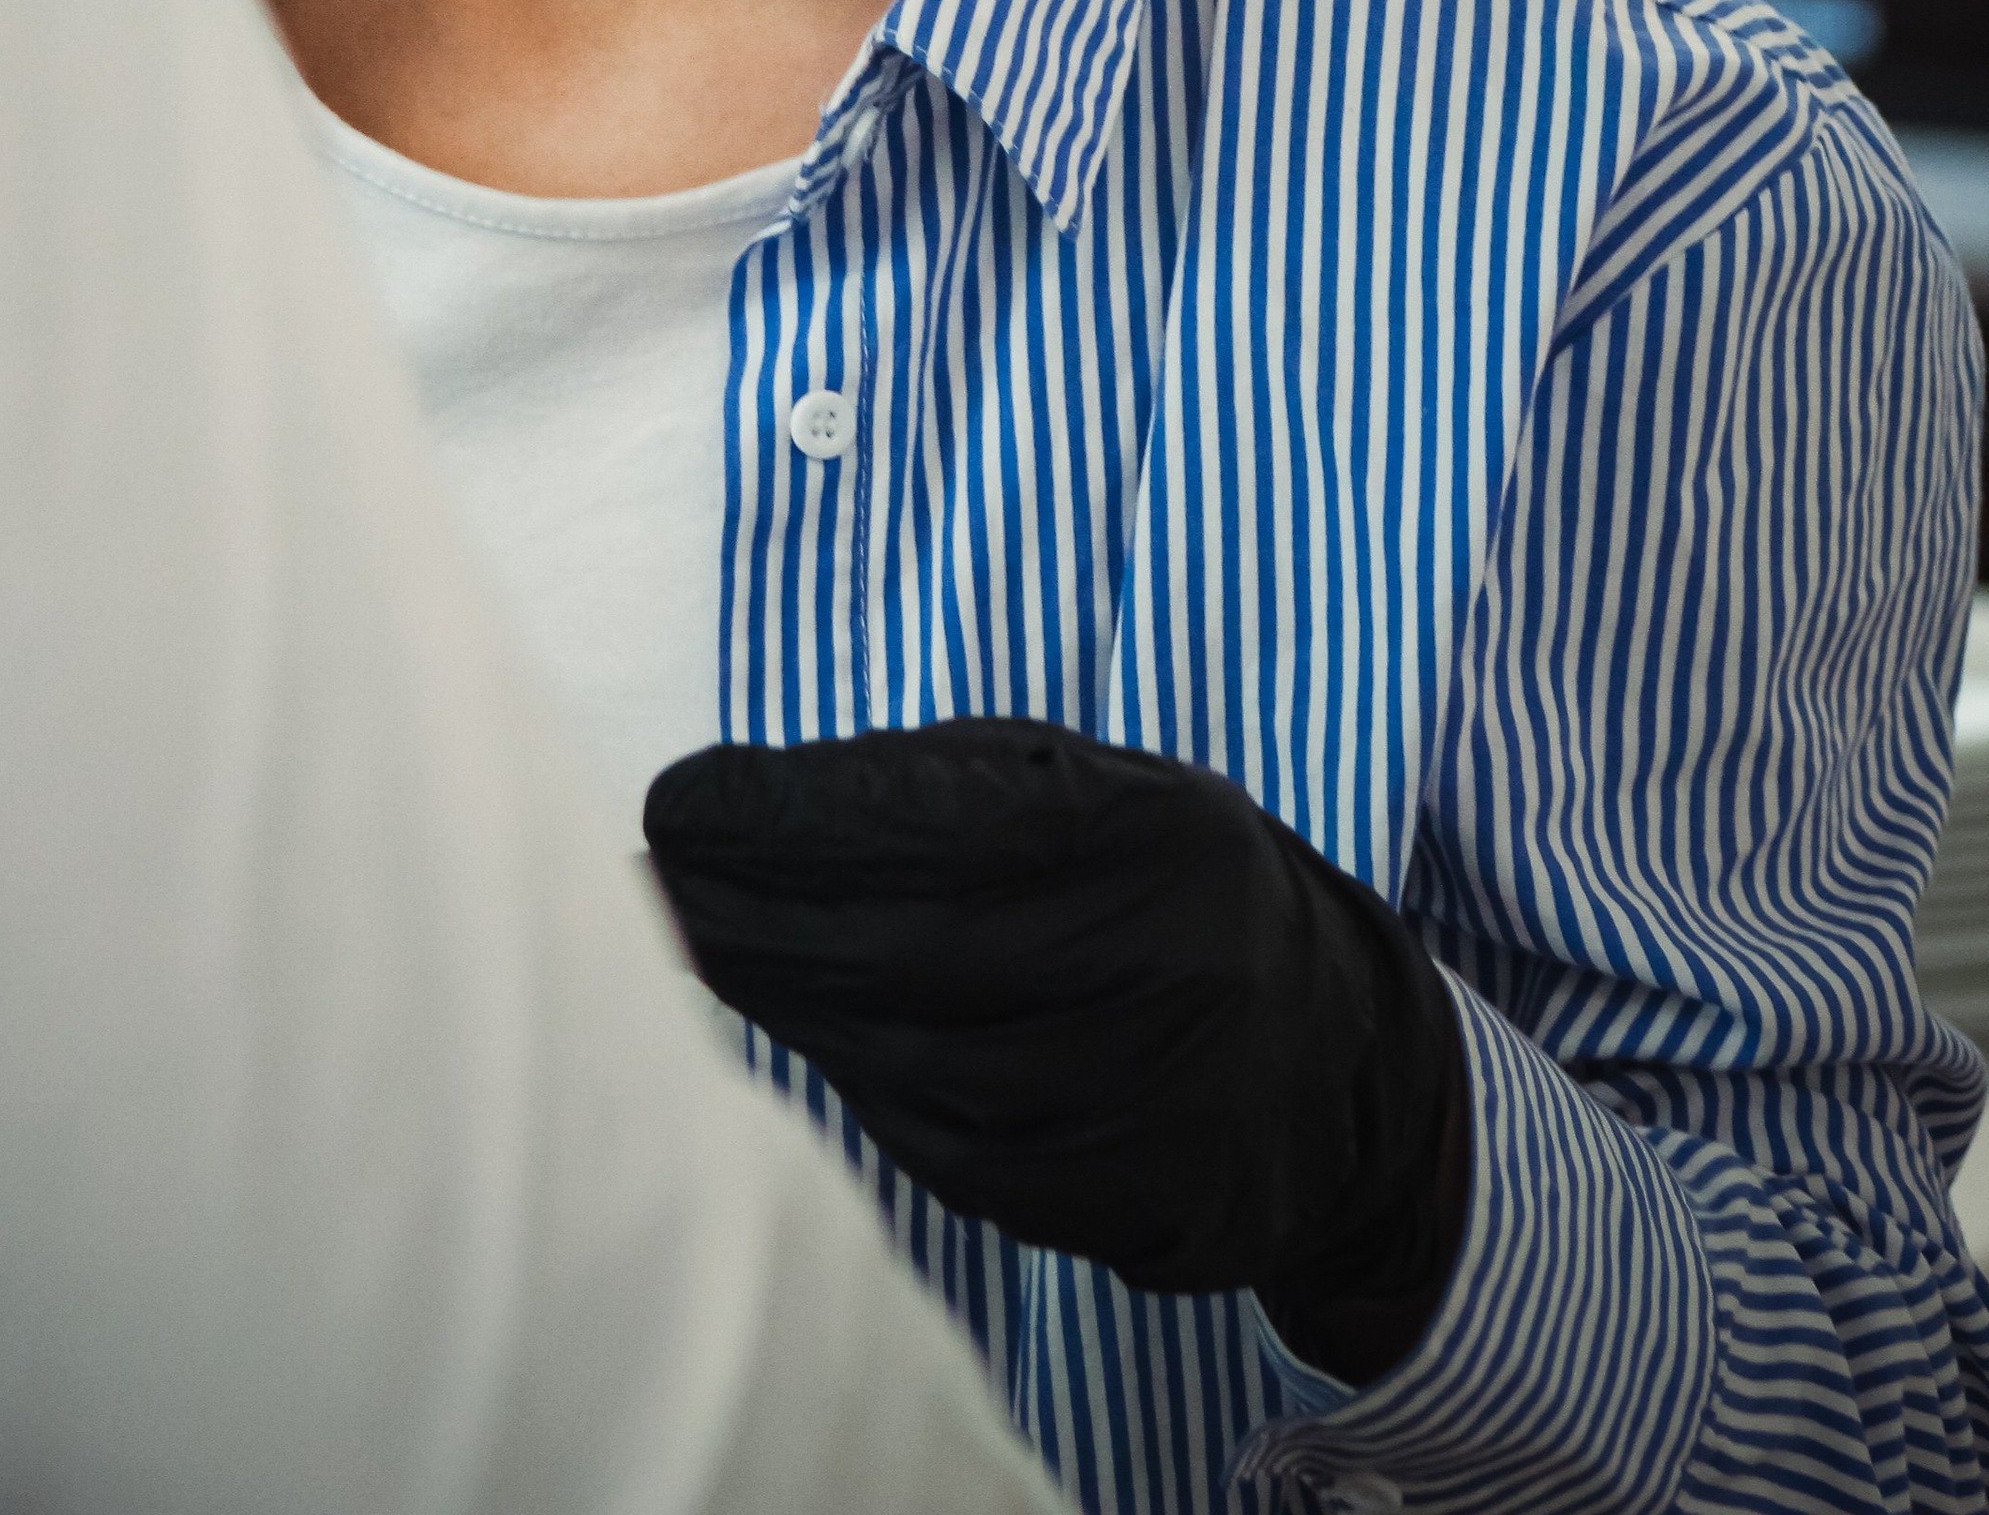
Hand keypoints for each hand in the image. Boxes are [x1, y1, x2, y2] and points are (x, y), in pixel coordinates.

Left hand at [644, 717, 1467, 1369]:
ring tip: (702, 951)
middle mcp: (1175, 965)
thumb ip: (946, 784)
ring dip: (791, 1007)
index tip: (679, 802)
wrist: (1338, 1064)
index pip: (944, 818)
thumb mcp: (1095, 789)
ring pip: (920, 1064)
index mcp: (1162, 831)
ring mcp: (1162, 1100)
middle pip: (914, 952)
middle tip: (651, 883)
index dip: (796, 816)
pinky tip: (815, 1041)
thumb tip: (751, 798)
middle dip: (758, 916)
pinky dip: (866, 1093)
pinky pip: (957, 1156)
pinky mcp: (1139, 1205)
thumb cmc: (1163, 890)